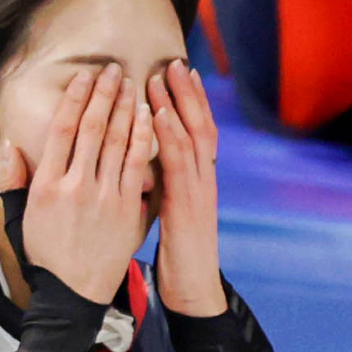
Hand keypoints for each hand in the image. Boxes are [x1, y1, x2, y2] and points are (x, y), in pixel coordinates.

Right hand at [0, 64, 154, 304]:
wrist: (73, 294)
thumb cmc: (47, 256)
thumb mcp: (21, 218)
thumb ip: (16, 180)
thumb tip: (10, 144)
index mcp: (47, 185)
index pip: (63, 130)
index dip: (76, 99)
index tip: (86, 77)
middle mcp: (75, 186)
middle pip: (93, 128)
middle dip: (105, 94)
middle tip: (115, 69)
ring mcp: (103, 198)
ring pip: (117, 142)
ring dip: (126, 109)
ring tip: (133, 84)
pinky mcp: (127, 210)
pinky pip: (138, 166)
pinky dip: (143, 138)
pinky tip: (149, 118)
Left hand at [148, 59, 226, 316]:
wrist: (195, 291)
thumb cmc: (179, 258)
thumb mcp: (172, 217)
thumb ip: (164, 190)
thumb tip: (148, 170)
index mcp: (197, 183)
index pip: (196, 133)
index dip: (189, 103)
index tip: (178, 73)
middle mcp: (203, 181)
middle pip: (199, 126)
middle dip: (187, 93)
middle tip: (175, 61)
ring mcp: (199, 192)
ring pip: (192, 138)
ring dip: (178, 104)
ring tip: (165, 75)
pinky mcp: (188, 206)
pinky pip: (179, 165)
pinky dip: (170, 136)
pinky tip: (160, 115)